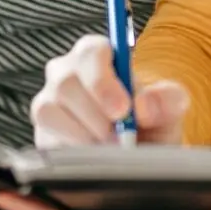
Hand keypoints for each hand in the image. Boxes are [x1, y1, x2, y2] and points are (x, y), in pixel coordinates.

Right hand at [32, 34, 190, 146]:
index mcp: (96, 55)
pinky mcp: (41, 132)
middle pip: (66, 84)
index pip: (90, 53)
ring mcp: (48, 102)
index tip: (123, 111)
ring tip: (111, 148)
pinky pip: (46, 140)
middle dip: (97, 117)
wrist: (138, 150)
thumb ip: (167, 100)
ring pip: (50, 112)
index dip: (103, 82)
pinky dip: (74, 153)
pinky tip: (94, 157)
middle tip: (121, 139)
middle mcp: (66, 73)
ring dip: (85, 136)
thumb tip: (145, 106)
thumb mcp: (169, 109)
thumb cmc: (150, 121)